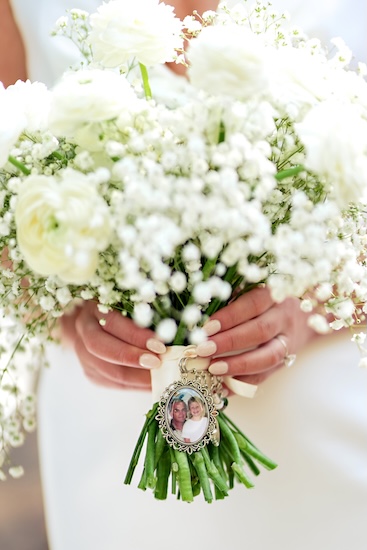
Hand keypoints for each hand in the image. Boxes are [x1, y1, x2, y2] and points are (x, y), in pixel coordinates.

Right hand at [60, 300, 165, 389]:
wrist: (93, 320)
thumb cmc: (120, 308)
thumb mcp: (130, 303)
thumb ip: (144, 313)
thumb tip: (170, 329)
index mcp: (93, 308)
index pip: (112, 322)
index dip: (136, 335)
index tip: (160, 345)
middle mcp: (83, 330)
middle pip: (102, 348)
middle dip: (132, 358)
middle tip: (158, 363)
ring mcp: (83, 353)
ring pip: (107, 371)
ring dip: (137, 377)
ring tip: (161, 377)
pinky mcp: (90, 371)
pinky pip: (112, 382)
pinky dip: (134, 385)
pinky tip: (152, 384)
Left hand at [196, 286, 317, 384]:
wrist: (308, 314)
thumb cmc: (269, 300)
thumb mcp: (256, 291)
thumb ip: (233, 299)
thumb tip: (198, 315)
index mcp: (275, 296)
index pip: (252, 305)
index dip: (229, 316)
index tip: (206, 327)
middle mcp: (284, 319)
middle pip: (259, 331)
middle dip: (229, 342)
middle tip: (203, 350)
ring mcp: (287, 343)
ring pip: (267, 357)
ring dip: (237, 365)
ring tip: (212, 370)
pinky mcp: (285, 362)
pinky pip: (265, 376)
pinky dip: (242, 383)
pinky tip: (221, 387)